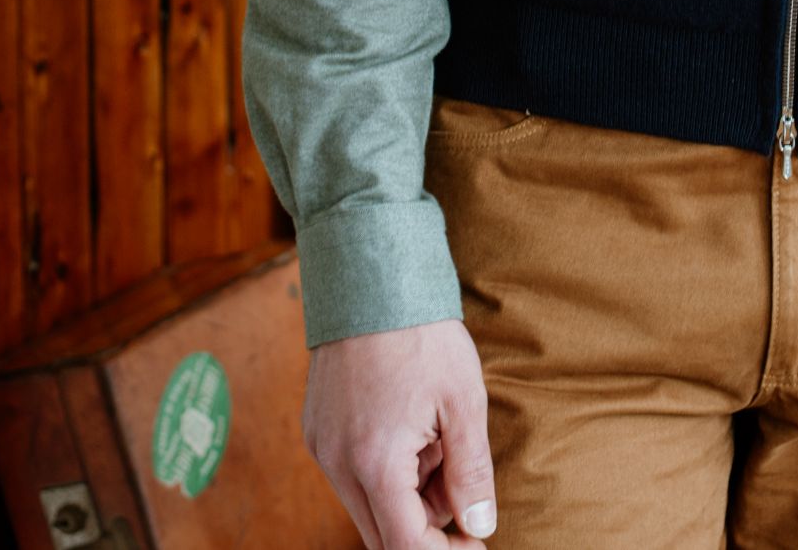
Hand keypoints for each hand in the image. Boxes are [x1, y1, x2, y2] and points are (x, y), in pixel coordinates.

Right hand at [304, 321, 499, 547]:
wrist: (372, 275)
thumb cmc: (422, 333)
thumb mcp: (463, 400)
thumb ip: (471, 472)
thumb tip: (479, 526)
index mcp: (375, 462)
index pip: (406, 546)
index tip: (475, 543)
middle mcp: (338, 463)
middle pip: (384, 532)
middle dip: (427, 519)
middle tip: (459, 474)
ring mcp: (322, 446)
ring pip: (370, 502)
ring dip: (408, 490)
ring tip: (434, 431)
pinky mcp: (318, 429)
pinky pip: (354, 472)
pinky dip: (386, 465)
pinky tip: (409, 421)